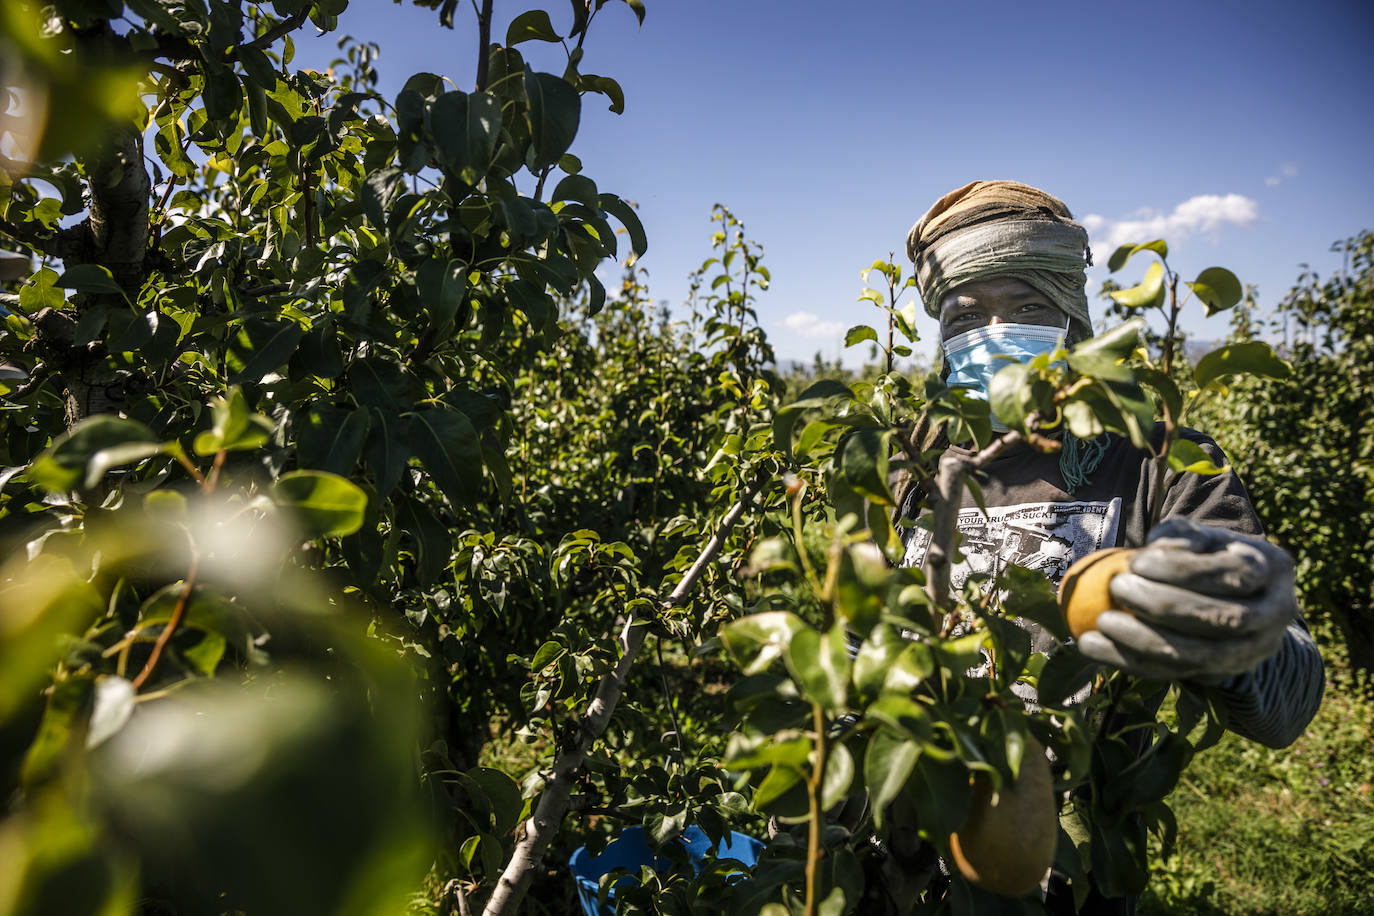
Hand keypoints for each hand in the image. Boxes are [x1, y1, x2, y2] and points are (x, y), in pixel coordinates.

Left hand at [1075, 518, 1296, 681]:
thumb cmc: (1208, 555)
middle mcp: (1273, 615)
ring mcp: (1251, 651)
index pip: (1232, 574)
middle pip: (1221, 619)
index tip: (1136, 561)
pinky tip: (1091, 646)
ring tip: (1100, 622)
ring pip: (1199, 656)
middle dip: (1163, 606)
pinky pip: (1173, 674)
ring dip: (1144, 641)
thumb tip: (1157, 546)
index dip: (1183, 570)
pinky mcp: (1219, 675)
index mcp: (1274, 570)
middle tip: (1117, 587)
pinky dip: (1129, 662)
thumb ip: (1181, 536)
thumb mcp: (1201, 536)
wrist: (1234, 597)